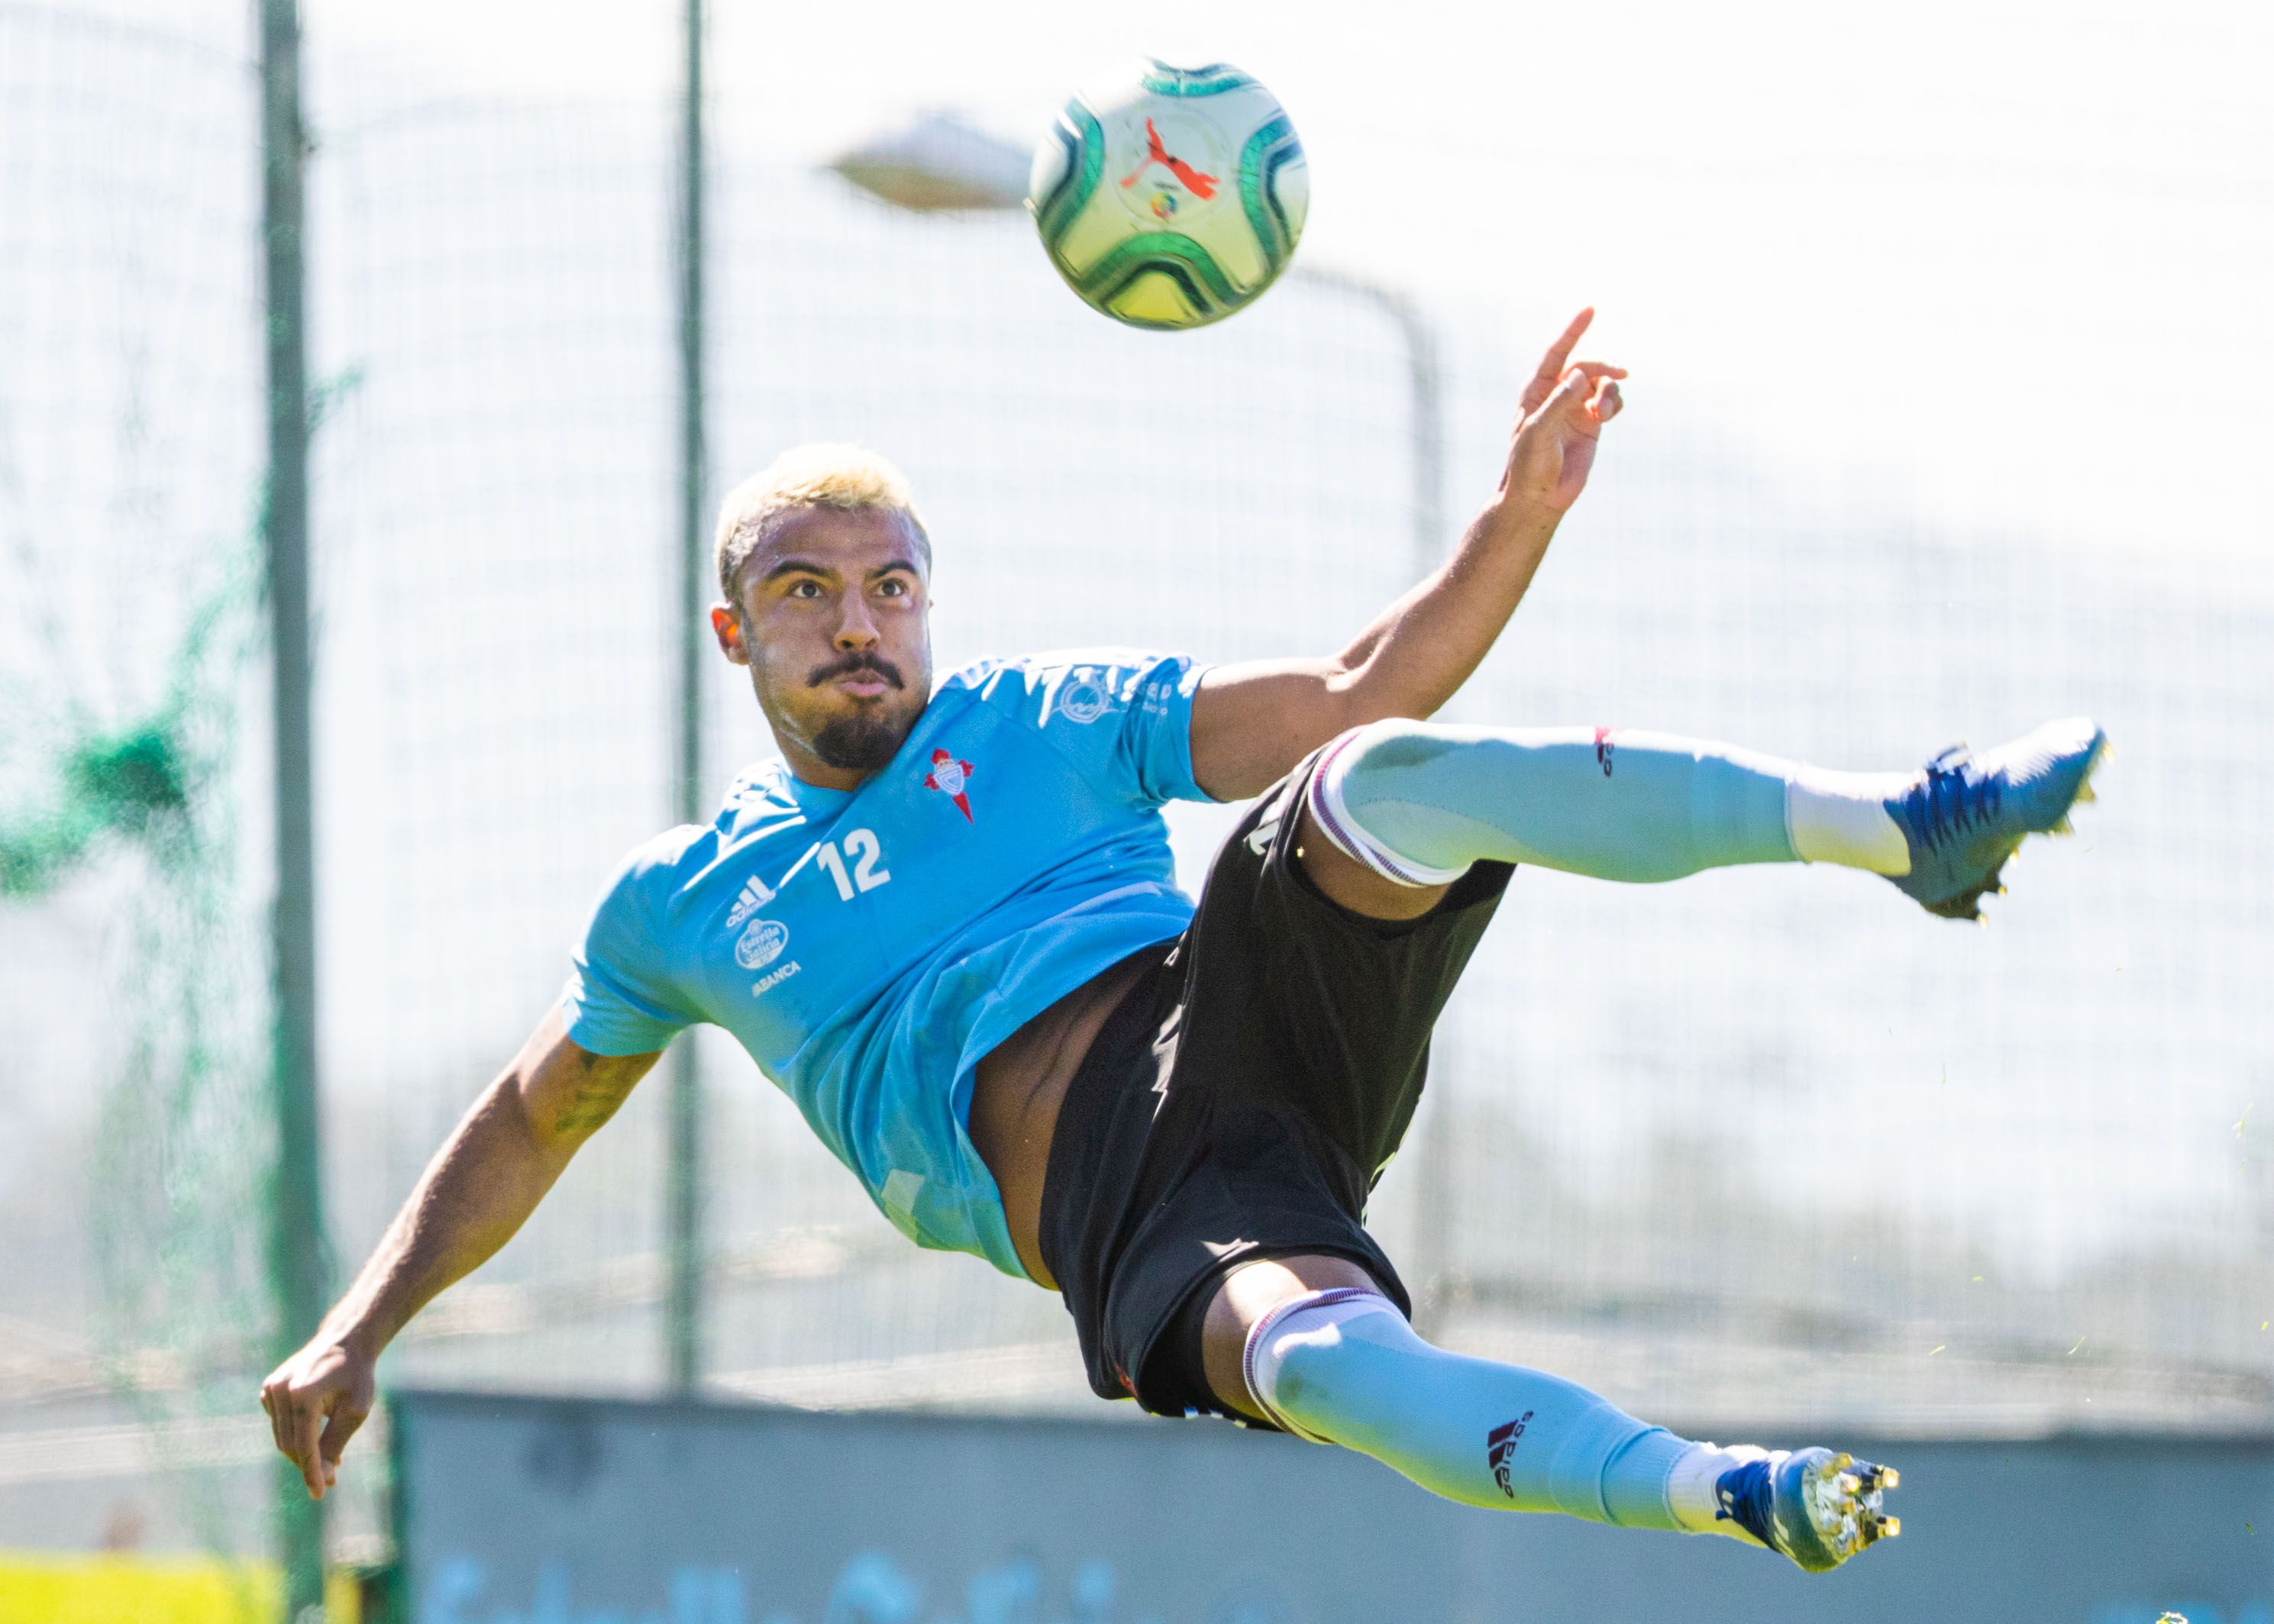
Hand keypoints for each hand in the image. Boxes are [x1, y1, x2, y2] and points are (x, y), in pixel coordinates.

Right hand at [260, 1333, 375, 1499]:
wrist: (346, 1342)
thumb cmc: (356, 1376)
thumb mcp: (354, 1412)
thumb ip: (335, 1444)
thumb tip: (320, 1477)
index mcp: (302, 1395)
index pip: (304, 1445)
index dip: (311, 1472)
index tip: (320, 1494)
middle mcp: (280, 1391)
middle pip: (291, 1445)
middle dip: (309, 1465)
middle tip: (331, 1479)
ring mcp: (271, 1389)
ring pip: (283, 1437)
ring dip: (303, 1453)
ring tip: (330, 1463)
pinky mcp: (269, 1390)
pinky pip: (280, 1424)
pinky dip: (296, 1435)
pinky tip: (317, 1437)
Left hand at [1499, 308, 1625, 514]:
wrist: (1539, 497)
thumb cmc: (1529, 464)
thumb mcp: (1539, 431)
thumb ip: (1559, 402)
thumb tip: (1580, 374)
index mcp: (1537, 390)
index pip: (1557, 352)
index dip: (1574, 330)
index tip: (1591, 309)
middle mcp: (1557, 394)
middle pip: (1587, 366)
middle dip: (1604, 367)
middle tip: (1620, 375)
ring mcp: (1575, 408)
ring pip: (1601, 383)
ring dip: (1611, 390)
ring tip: (1606, 412)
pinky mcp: (1591, 424)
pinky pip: (1610, 402)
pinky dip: (1616, 403)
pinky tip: (1611, 415)